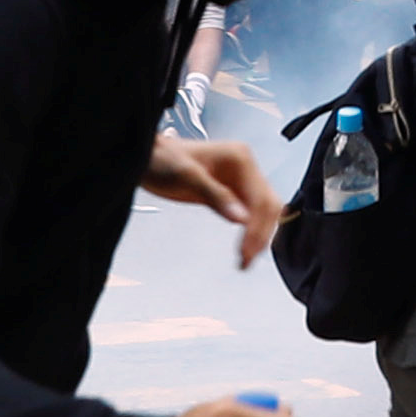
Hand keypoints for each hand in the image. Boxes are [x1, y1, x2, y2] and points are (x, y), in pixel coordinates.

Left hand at [142, 132, 283, 267]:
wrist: (147, 157)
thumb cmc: (162, 160)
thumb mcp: (186, 177)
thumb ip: (216, 196)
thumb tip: (242, 219)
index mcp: (240, 159)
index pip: (261, 198)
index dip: (257, 227)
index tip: (246, 250)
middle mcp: (246, 168)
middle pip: (268, 205)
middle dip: (261, 234)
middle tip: (246, 259)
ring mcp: (241, 180)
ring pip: (264, 211)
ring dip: (259, 235)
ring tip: (245, 259)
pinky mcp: (233, 192)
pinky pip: (251, 213)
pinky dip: (250, 231)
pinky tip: (243, 247)